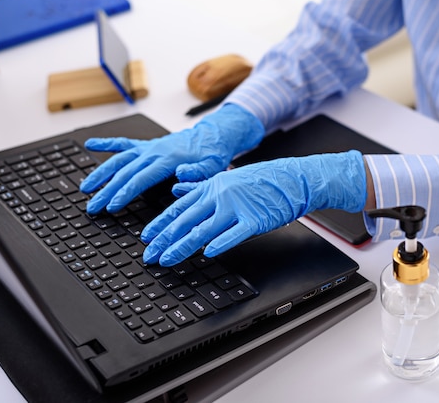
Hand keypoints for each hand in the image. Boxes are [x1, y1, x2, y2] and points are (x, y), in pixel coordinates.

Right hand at [80, 104, 263, 213]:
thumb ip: (198, 173)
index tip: (112, 205)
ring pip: (119, 159)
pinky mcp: (147, 145)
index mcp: (169, 159)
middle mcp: (154, 151)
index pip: (141, 179)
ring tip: (85, 187)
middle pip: (125, 172)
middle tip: (93, 207)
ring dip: (101, 173)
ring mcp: (149, 147)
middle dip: (106, 190)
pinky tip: (90, 144)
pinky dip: (106, 144)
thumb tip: (181, 175)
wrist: (213, 135)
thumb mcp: (213, 167)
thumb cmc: (213, 154)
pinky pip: (124, 143)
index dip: (125, 193)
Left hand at [141, 150, 366, 265]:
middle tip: (150, 255)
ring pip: (203, 229)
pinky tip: (208, 253)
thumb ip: (199, 186)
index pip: (179, 207)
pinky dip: (220, 243)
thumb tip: (175, 190)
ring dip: (182, 246)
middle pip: (185, 220)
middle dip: (164, 239)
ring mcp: (237, 207)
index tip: (146, 238)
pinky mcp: (255, 219)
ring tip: (167, 260)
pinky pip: (234, 233)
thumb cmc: (261, 180)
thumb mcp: (225, 179)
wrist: (292, 179)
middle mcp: (220, 196)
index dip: (160, 223)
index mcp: (211, 187)